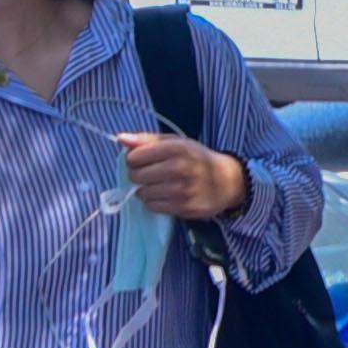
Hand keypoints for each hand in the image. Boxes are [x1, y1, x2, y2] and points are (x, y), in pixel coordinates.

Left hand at [116, 133, 253, 222]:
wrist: (228, 182)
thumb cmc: (197, 159)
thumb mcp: (176, 143)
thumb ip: (147, 140)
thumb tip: (120, 139)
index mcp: (177, 149)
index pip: (135, 157)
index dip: (134, 159)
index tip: (142, 161)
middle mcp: (180, 169)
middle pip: (136, 176)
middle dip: (138, 176)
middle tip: (149, 175)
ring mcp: (183, 190)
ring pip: (143, 193)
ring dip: (146, 190)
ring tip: (159, 186)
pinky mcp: (184, 208)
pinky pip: (153, 207)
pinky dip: (154, 202)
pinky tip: (166, 196)